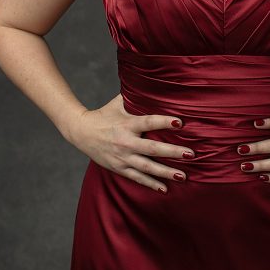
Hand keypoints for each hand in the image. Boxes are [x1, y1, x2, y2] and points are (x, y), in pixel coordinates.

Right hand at [67, 93, 192, 192]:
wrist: (79, 131)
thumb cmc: (104, 115)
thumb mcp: (118, 103)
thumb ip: (135, 96)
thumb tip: (152, 81)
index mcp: (127, 124)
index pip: (149, 122)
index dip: (164, 122)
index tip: (181, 122)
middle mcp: (125, 142)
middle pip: (152, 149)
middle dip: (172, 152)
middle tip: (190, 154)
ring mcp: (122, 157)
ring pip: (147, 167)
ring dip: (165, 172)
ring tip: (183, 176)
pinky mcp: (118, 167)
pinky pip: (137, 177)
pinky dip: (150, 183)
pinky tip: (164, 188)